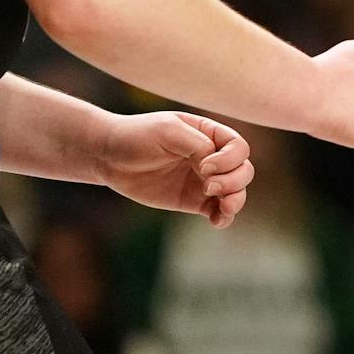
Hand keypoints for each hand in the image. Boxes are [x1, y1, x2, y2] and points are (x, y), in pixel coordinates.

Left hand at [97, 112, 252, 227]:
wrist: (109, 156)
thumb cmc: (138, 136)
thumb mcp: (169, 131)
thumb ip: (197, 145)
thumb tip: (214, 169)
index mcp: (210, 135)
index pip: (239, 148)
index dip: (229, 160)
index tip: (204, 166)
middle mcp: (213, 158)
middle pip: (244, 170)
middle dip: (233, 181)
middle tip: (208, 186)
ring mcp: (204, 180)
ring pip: (236, 192)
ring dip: (235, 200)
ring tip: (223, 208)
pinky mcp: (193, 201)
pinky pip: (217, 211)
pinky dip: (224, 218)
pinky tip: (217, 221)